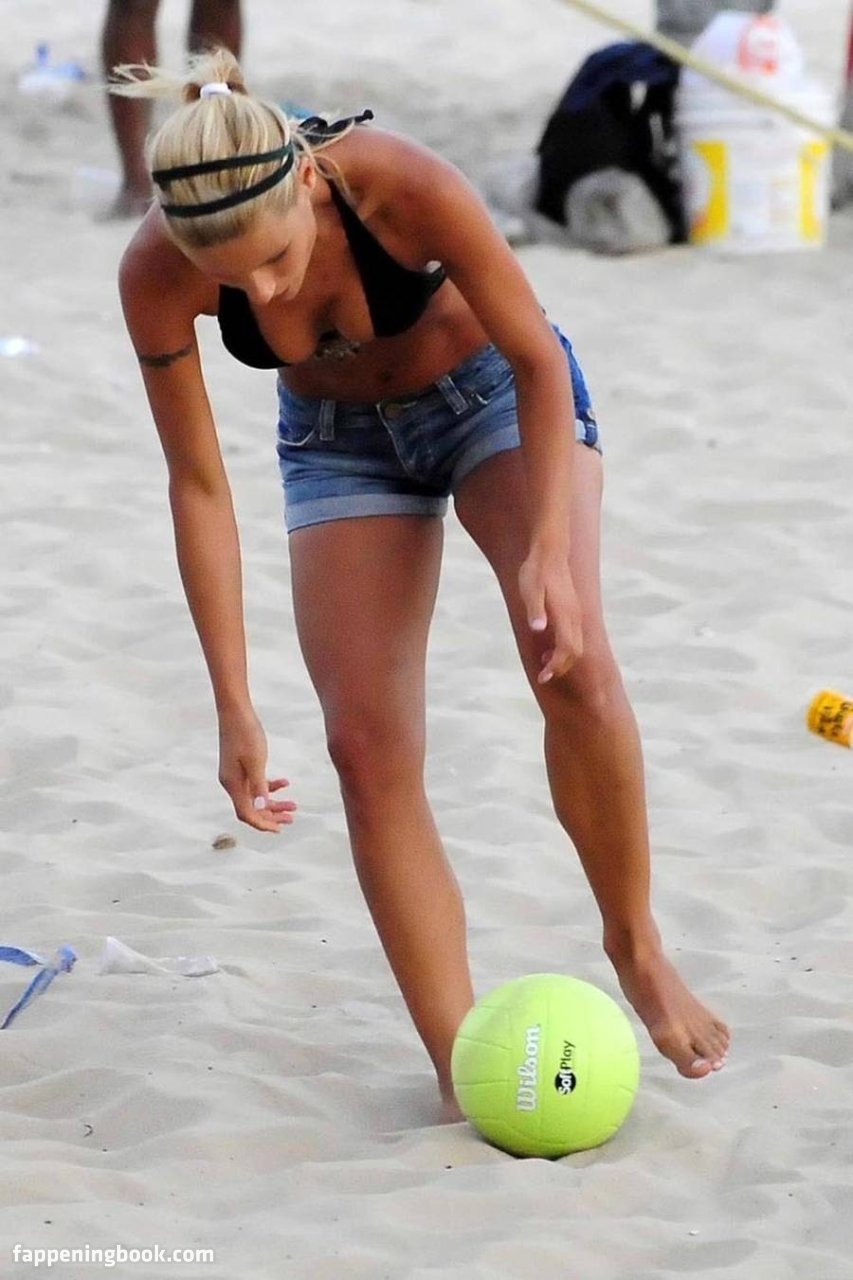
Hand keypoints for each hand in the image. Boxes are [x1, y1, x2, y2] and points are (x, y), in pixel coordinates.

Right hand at [217, 706, 296, 831]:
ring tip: (294, 805)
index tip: (280, 829)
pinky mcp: (239, 766)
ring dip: (273, 802)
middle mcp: (231, 783)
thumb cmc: (246, 733)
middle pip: (251, 808)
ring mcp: (234, 775)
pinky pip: (255, 783)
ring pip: (254, 797)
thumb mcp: (256, 760)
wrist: (235, 711)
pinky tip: (285, 782)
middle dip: (272, 815)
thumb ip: (258, 784)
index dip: (263, 823)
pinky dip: (269, 786)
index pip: (246, 813)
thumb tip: (261, 806)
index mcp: (232, 784)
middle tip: (292, 818)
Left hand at [518, 547, 582, 683]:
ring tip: (544, 661)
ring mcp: (576, 613)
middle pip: (575, 652)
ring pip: (576, 645)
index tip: (542, 677)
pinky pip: (574, 636)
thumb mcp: (529, 589)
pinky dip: (564, 648)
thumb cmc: (536, 571)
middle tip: (542, 676)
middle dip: (561, 667)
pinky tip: (548, 646)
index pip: (567, 649)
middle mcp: (574, 617)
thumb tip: (538, 629)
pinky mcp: (573, 610)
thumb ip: (534, 609)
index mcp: (565, 614)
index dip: (556, 666)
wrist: (550, 550)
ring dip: (562, 658)